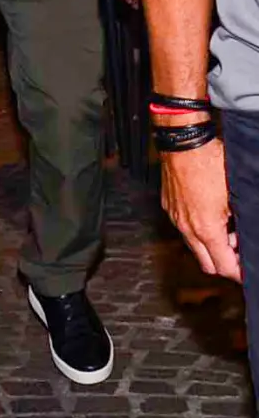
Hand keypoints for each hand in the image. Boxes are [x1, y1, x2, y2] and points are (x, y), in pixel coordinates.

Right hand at [161, 136, 239, 280]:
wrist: (185, 143)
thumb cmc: (211, 163)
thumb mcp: (238, 195)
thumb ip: (243, 222)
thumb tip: (245, 236)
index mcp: (206, 229)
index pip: (223, 266)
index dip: (239, 273)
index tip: (247, 272)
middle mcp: (187, 227)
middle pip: (206, 264)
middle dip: (224, 264)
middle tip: (239, 253)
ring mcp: (176, 217)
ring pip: (194, 246)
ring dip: (211, 245)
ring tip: (228, 230)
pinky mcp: (170, 206)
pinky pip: (184, 228)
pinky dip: (198, 230)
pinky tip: (211, 214)